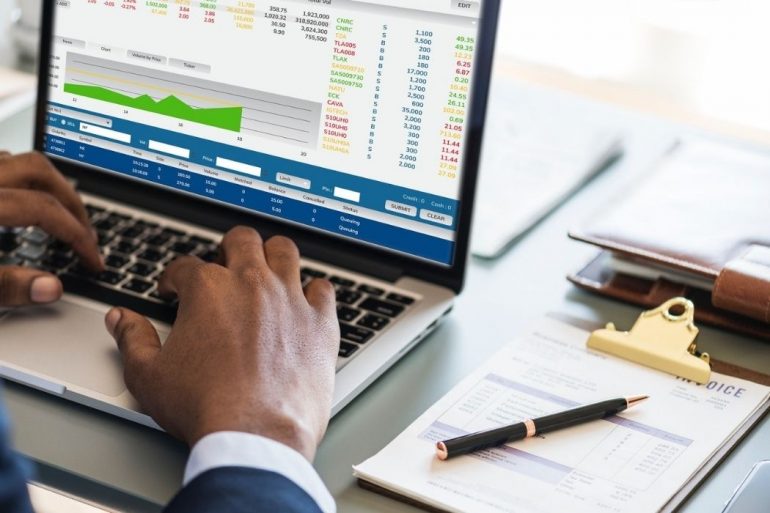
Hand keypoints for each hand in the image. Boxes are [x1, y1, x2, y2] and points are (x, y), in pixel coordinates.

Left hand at [0, 151, 102, 305]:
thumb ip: (5, 286)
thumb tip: (50, 287)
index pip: (45, 211)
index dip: (76, 237)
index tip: (92, 261)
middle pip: (38, 171)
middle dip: (71, 201)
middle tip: (85, 232)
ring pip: (16, 161)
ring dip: (45, 185)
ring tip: (59, 213)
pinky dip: (17, 181)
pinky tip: (17, 201)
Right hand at [105, 227, 339, 460]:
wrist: (255, 434)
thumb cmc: (204, 406)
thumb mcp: (149, 375)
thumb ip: (132, 339)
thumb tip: (121, 319)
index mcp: (208, 290)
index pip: (186, 266)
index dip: (174, 278)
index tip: (174, 291)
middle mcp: (252, 283)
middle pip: (242, 241)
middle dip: (228, 249)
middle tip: (225, 267)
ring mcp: (290, 299)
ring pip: (285, 251)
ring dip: (272, 256)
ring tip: (266, 270)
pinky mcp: (320, 322)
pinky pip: (324, 289)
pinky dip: (314, 292)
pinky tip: (305, 302)